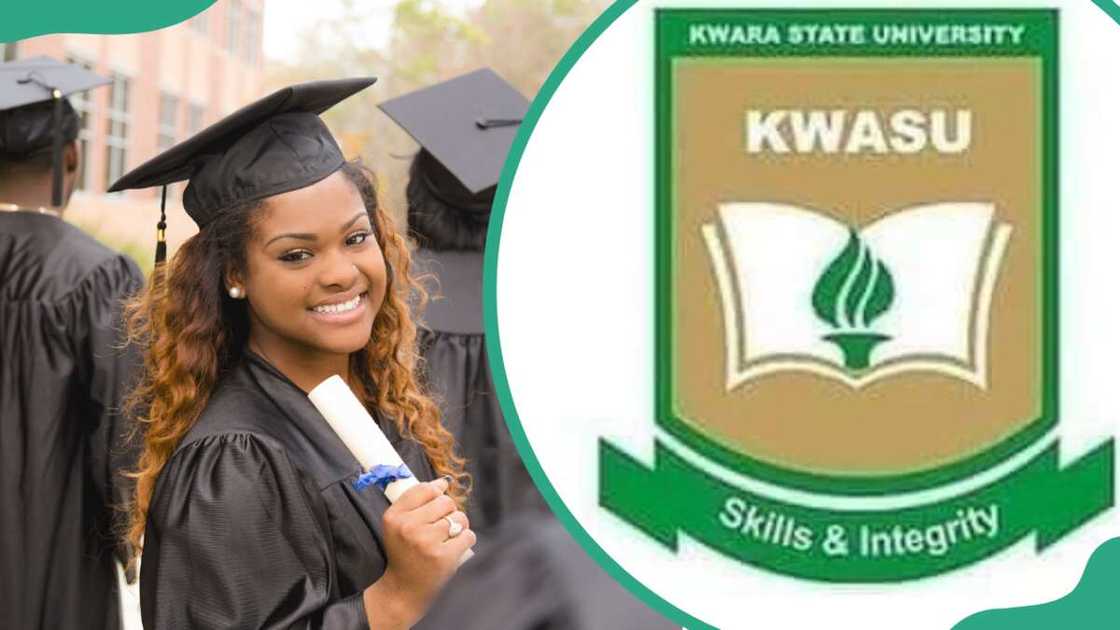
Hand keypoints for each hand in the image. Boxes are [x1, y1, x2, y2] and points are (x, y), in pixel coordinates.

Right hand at [365, 477, 474, 628]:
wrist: (403, 590)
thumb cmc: (404, 554)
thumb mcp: (397, 525)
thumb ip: (416, 501)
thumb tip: (443, 483)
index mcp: (394, 516)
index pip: (425, 489)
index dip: (437, 494)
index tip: (437, 504)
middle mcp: (408, 527)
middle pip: (446, 502)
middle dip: (449, 512)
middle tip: (442, 526)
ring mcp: (426, 542)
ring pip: (459, 518)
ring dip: (459, 527)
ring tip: (448, 538)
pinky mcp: (443, 556)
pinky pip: (468, 535)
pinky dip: (465, 541)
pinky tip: (454, 548)